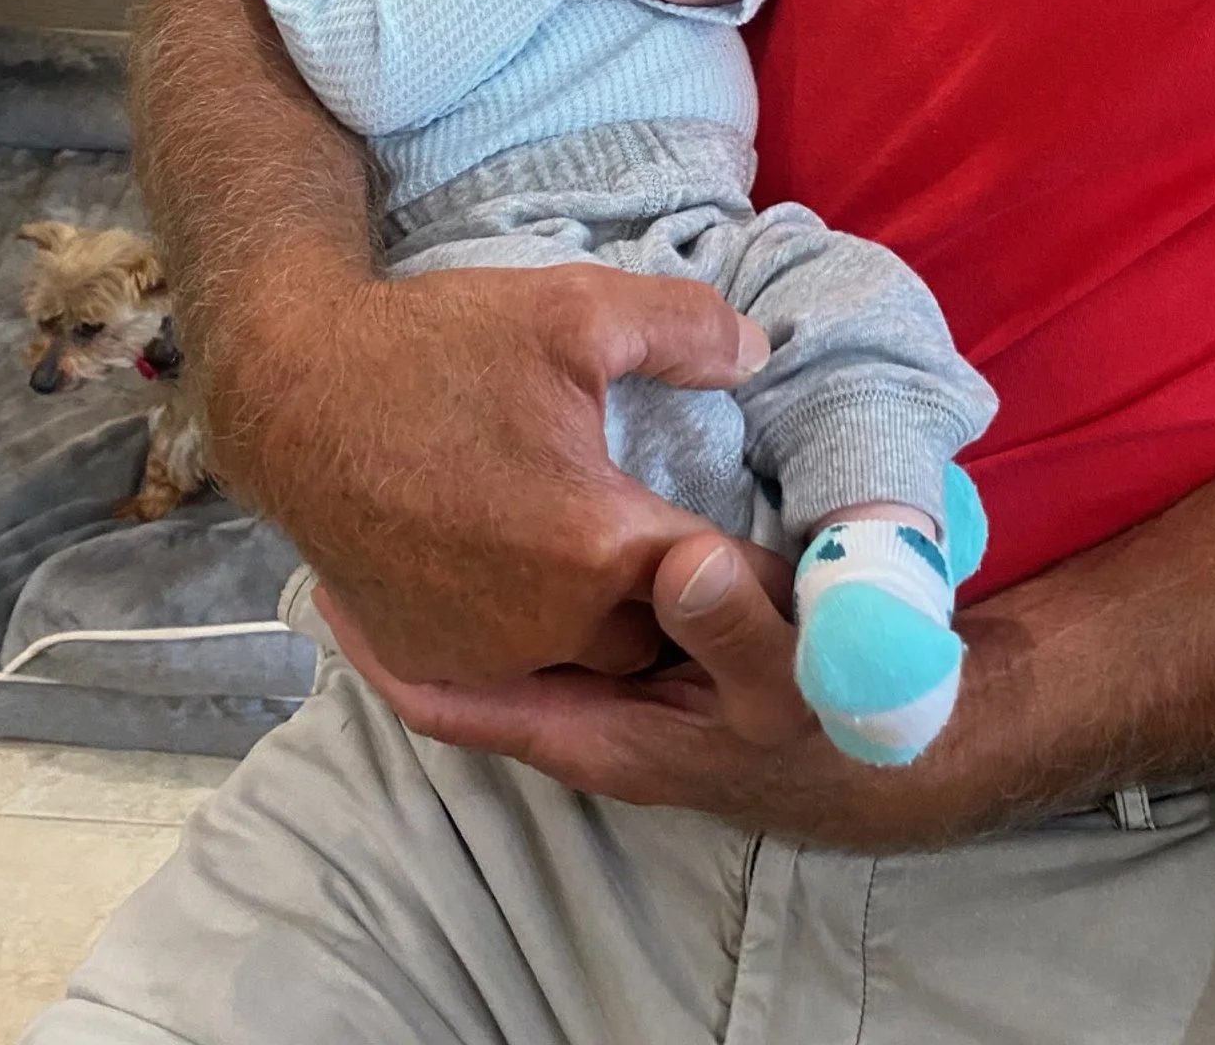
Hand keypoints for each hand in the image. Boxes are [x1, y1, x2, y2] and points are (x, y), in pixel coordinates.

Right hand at [212, 262, 769, 683]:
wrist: (293, 396)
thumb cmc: (437, 348)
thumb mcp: (577, 310)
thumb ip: (686, 331)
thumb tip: (758, 355)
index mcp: (597, 546)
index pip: (720, 585)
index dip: (756, 569)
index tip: (783, 557)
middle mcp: (547, 624)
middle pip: (659, 636)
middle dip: (683, 601)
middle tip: (693, 549)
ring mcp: (481, 653)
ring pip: (590, 659)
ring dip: (611, 621)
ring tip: (617, 558)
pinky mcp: (426, 659)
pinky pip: (515, 664)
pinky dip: (537, 632)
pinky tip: (534, 572)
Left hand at [320, 530, 1007, 852]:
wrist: (889, 737)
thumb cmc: (825, 722)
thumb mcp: (786, 686)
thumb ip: (734, 628)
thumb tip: (675, 563)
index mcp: (593, 728)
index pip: (453, 699)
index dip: (385, 643)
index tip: (325, 577)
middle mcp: (583, 707)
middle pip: (464, 657)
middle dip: (409, 593)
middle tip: (351, 504)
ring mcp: (606, 679)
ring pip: (505, 626)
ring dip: (458, 567)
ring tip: (408, 477)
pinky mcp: (637, 643)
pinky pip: (552, 602)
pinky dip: (524, 553)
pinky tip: (526, 485)